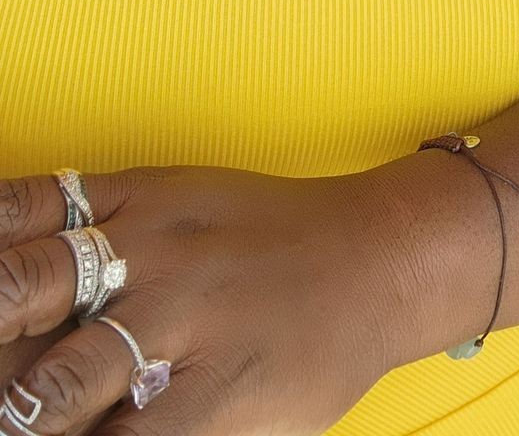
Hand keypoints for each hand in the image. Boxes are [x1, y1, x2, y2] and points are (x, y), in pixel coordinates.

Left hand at [0, 160, 451, 435]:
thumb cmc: (270, 240)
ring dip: (23, 411)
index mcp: (136, 202)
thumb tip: (11, 274)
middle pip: (18, 287)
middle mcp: (150, 252)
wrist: (383, 257)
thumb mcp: (180, 203)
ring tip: (20, 418)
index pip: (16, 214)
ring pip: (56, 384)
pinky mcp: (219, 393)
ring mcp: (185, 322)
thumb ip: (96, 228)